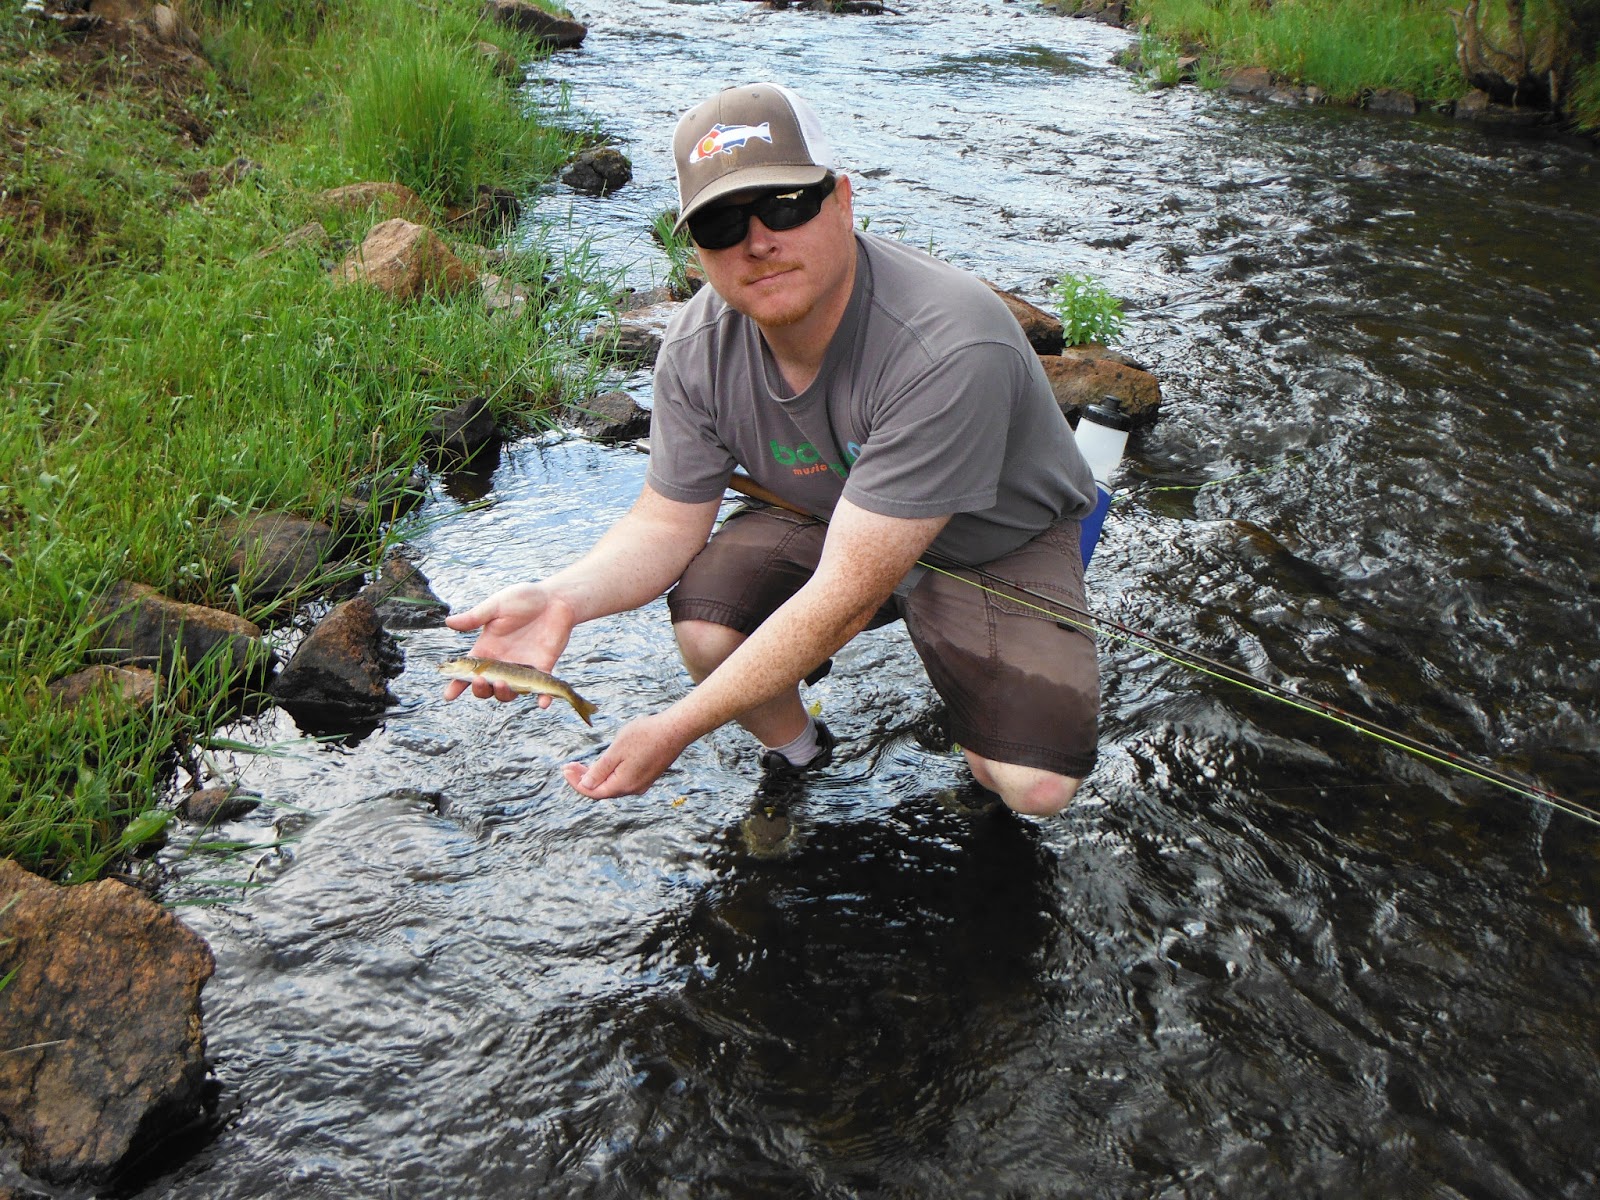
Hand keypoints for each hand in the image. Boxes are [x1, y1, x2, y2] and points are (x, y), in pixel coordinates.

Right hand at [442, 583, 575, 702]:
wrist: (556, 599)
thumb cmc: (524, 599)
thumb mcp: (496, 606)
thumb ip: (475, 617)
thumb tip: (448, 622)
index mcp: (488, 648)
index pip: (468, 670)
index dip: (457, 683)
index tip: (449, 694)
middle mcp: (503, 662)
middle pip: (487, 687)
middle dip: (481, 690)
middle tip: (480, 680)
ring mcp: (522, 668)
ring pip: (510, 692)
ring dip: (503, 694)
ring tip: (501, 684)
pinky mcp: (544, 669)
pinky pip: (542, 689)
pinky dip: (543, 699)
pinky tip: (543, 703)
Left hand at [562, 712, 692, 799]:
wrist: (676, 730)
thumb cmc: (646, 736)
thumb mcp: (616, 750)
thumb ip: (599, 770)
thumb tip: (585, 784)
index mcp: (623, 785)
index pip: (593, 792)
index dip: (576, 783)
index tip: (564, 770)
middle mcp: (633, 789)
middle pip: (602, 790)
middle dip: (583, 779)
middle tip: (570, 765)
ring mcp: (642, 783)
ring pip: (612, 785)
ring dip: (596, 776)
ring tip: (582, 764)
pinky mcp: (647, 775)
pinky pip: (622, 780)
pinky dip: (609, 774)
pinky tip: (604, 763)